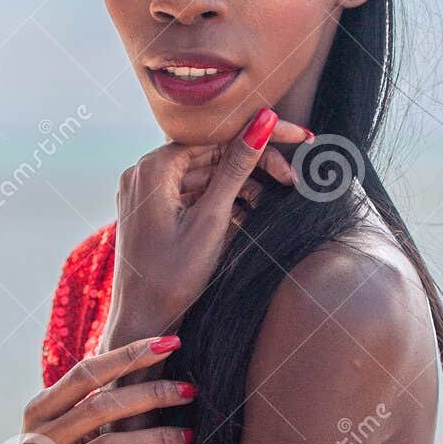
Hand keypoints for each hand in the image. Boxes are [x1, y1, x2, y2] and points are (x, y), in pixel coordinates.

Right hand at [0, 335, 196, 443]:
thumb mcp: (59, 430)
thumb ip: (88, 402)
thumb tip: (146, 361)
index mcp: (40, 411)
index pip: (87, 372)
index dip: (129, 355)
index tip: (171, 343)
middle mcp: (39, 439)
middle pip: (101, 406)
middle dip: (151, 394)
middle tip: (190, 391)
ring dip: (154, 440)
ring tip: (188, 437)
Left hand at [108, 107, 312, 334]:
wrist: (142, 323)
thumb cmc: (173, 278)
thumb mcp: (213, 219)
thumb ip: (237, 167)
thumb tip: (262, 120)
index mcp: (151, 169)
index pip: (215, 136)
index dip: (260, 137)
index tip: (300, 139)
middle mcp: (142, 174)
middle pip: (210, 155)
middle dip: (252, 164)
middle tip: (291, 178)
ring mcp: (144, 194)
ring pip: (203, 175)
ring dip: (240, 185)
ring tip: (274, 200)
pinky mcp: (151, 213)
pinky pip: (192, 194)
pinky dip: (220, 202)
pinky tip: (249, 213)